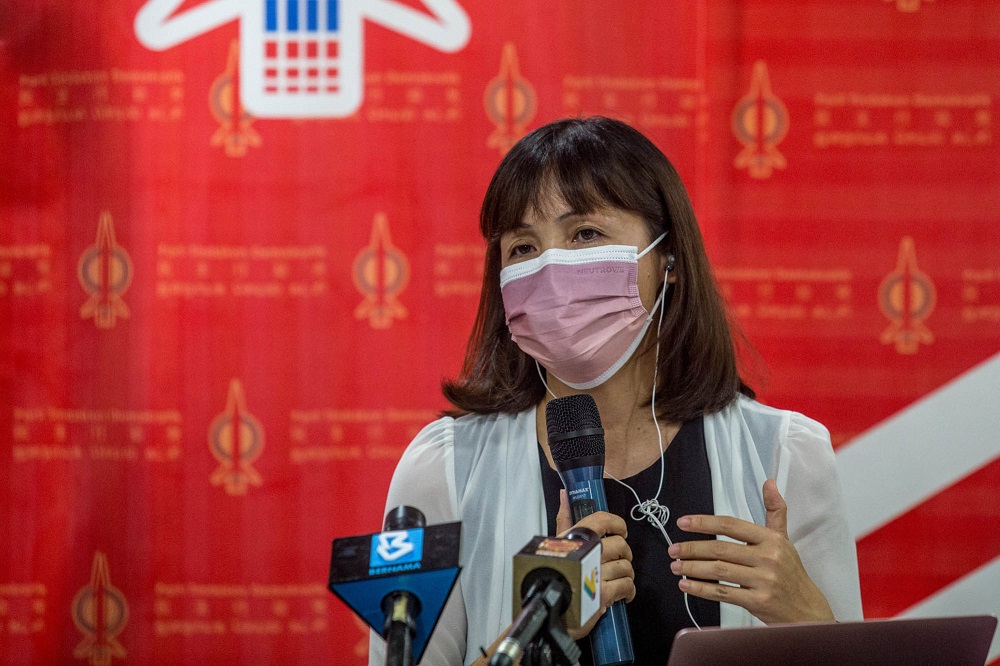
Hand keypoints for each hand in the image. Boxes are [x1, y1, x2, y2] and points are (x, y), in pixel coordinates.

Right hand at [556, 490, 634, 637]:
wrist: (550, 612)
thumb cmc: (553, 576)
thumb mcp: (556, 544)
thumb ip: (564, 519)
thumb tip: (564, 494)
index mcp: (575, 538)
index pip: (603, 520)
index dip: (617, 523)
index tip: (621, 531)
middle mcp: (586, 552)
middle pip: (621, 545)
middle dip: (624, 554)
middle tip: (618, 561)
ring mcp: (595, 573)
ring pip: (626, 567)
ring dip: (625, 575)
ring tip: (616, 580)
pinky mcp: (602, 594)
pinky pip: (627, 586)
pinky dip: (628, 591)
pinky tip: (621, 594)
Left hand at [667, 479, 833, 624]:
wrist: (807, 609)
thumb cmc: (790, 572)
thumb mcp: (784, 539)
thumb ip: (775, 511)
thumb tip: (769, 482)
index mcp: (770, 539)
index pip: (732, 525)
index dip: (705, 523)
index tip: (683, 523)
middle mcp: (767, 558)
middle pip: (721, 549)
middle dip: (692, 549)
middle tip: (673, 549)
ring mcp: (763, 581)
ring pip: (719, 571)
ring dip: (693, 568)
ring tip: (676, 566)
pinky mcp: (757, 601)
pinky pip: (723, 593)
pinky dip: (701, 589)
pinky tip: (686, 585)